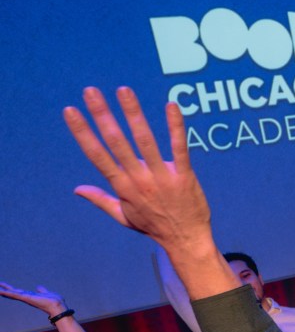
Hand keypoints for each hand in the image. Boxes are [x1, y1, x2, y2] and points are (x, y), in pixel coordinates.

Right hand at [0, 282, 67, 317]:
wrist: (57, 305)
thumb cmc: (54, 301)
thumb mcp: (46, 293)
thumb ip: (42, 290)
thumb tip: (38, 287)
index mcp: (31, 296)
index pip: (19, 292)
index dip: (12, 290)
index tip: (5, 288)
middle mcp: (27, 298)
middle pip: (13, 293)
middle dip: (5, 290)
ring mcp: (25, 298)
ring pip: (12, 294)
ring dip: (3, 291)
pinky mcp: (26, 298)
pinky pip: (14, 294)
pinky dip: (7, 293)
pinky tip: (0, 291)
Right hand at [63, 87, 211, 254]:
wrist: (186, 241)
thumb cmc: (155, 227)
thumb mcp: (124, 216)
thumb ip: (101, 200)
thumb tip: (77, 189)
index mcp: (123, 187)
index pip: (97, 156)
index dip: (83, 133)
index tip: (70, 111)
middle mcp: (140, 180)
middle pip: (117, 143)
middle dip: (103, 116)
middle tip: (91, 91)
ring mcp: (162, 177)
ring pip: (146, 141)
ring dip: (134, 114)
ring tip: (124, 91)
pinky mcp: (184, 177)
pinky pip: (179, 148)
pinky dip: (175, 127)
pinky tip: (171, 106)